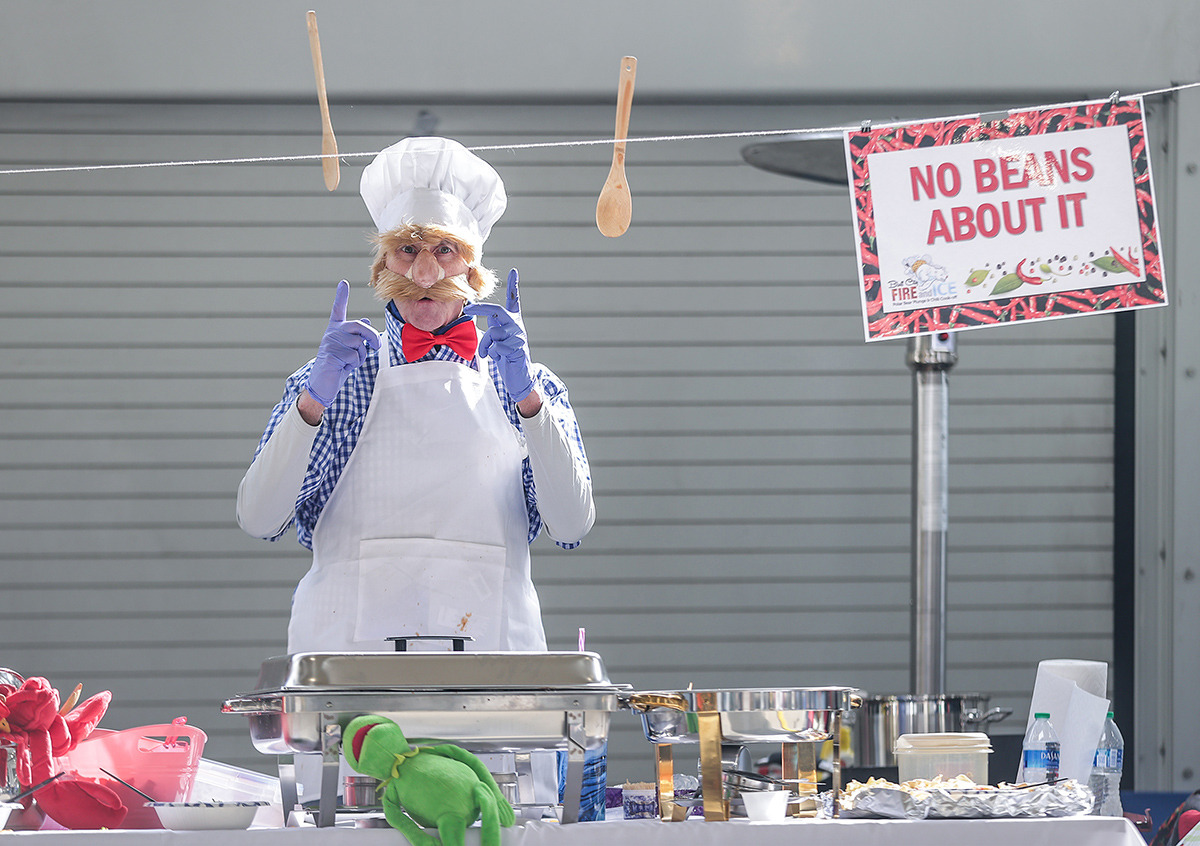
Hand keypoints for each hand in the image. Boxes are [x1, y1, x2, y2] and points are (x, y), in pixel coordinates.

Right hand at [304, 280, 381, 406]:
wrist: (323, 383)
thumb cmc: (338, 365)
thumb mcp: (350, 349)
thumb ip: (357, 335)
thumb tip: (366, 320)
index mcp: (336, 329)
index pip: (338, 309)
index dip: (341, 296)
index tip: (344, 282)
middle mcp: (332, 333)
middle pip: (359, 326)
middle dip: (372, 336)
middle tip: (377, 346)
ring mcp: (331, 343)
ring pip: (359, 344)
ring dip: (361, 356)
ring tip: (349, 362)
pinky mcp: (331, 354)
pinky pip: (354, 357)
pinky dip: (354, 364)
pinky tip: (343, 367)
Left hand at [463, 268, 534, 401]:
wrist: (519, 376)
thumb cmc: (506, 357)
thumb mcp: (499, 339)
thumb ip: (495, 327)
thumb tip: (484, 317)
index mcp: (513, 321)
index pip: (514, 300)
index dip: (514, 285)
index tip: (514, 270)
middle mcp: (517, 326)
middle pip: (497, 311)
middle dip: (480, 308)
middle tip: (468, 309)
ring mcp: (518, 337)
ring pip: (493, 334)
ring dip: (485, 345)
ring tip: (487, 353)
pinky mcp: (517, 349)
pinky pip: (496, 348)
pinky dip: (493, 354)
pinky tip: (500, 359)